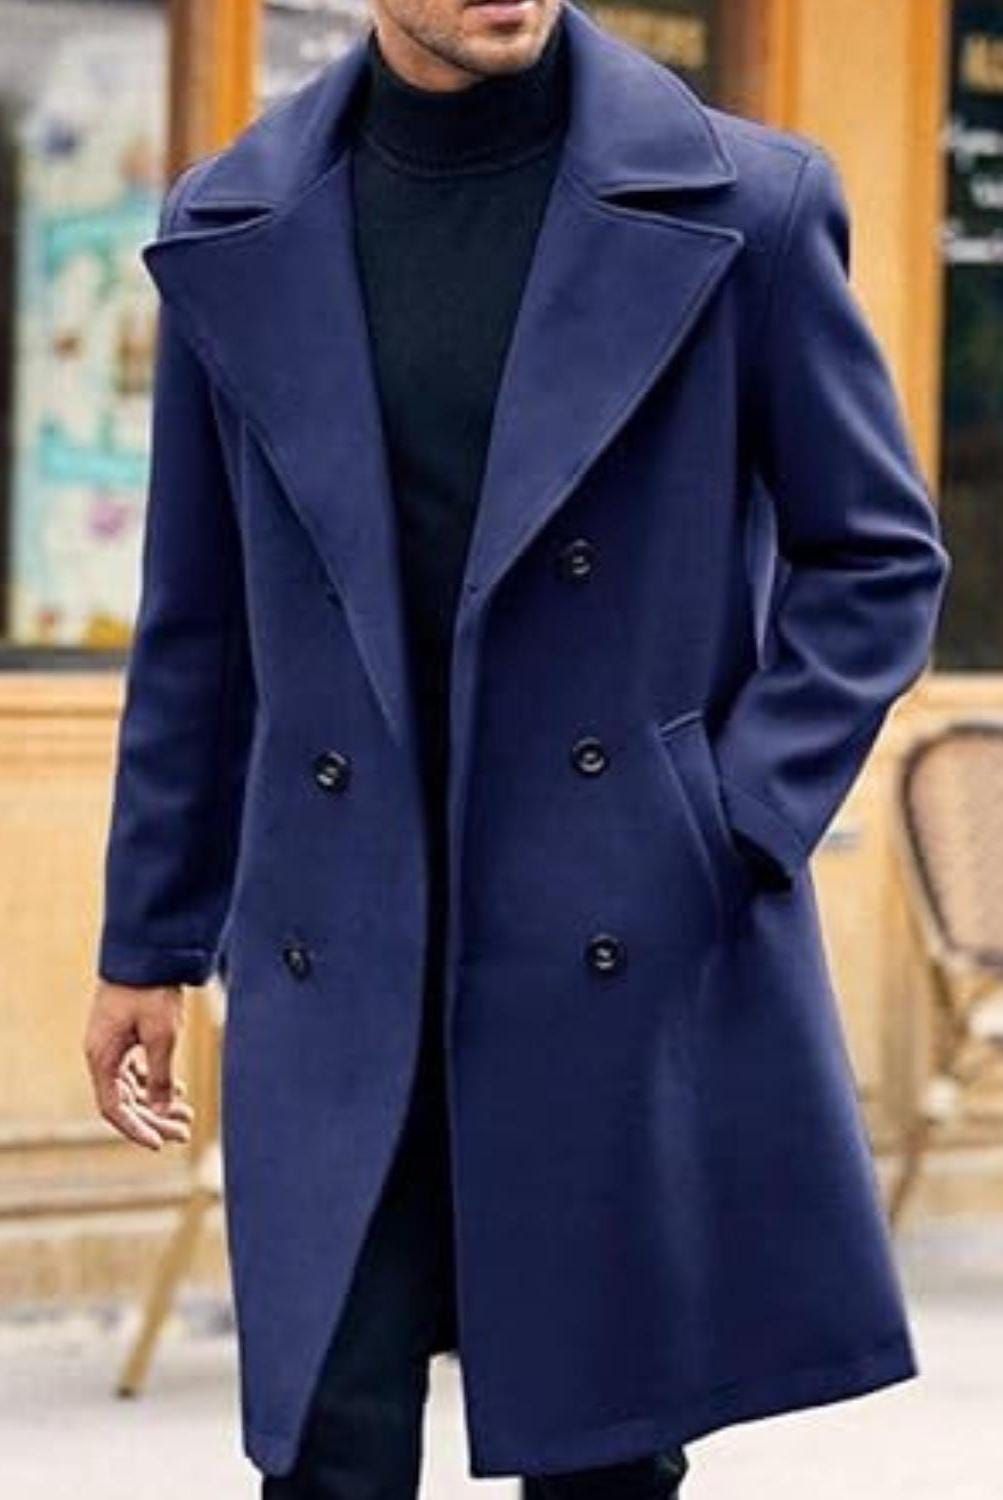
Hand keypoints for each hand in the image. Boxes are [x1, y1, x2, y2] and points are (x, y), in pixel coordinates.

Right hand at [83, 981, 193, 1150]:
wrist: (147, 951)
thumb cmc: (151, 990)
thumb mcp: (161, 1035)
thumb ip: (160, 1076)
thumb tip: (160, 1111)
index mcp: (102, 1057)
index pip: (114, 1108)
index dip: (136, 1129)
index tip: (159, 1144)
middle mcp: (102, 1055)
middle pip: (126, 1101)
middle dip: (154, 1119)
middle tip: (184, 1132)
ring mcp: (112, 1045)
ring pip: (133, 1087)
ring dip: (157, 1103)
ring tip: (187, 1115)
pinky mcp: (125, 1035)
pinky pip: (137, 1070)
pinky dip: (156, 1082)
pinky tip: (179, 1092)